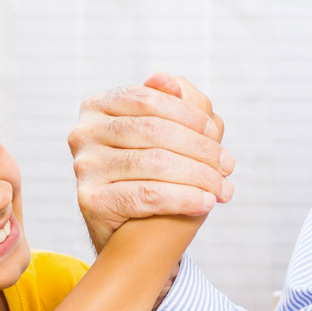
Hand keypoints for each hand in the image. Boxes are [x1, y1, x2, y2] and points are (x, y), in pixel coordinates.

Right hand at [69, 72, 233, 253]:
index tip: (216, 134)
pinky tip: (206, 202)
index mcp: (97, 106)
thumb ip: (166, 103)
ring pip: (155, 162)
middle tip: (228, 165)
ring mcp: (84, 166)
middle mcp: (83, 132)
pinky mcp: (90, 200)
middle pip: (153, 130)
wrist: (127, 230)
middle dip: (199, 148)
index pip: (148, 100)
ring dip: (199, 175)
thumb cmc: (148, 173)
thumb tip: (171, 80)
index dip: (188, 115)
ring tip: (223, 188)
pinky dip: (185, 197)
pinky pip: (149, 194)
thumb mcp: (157, 133)